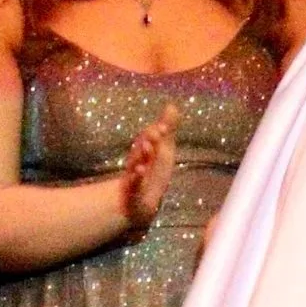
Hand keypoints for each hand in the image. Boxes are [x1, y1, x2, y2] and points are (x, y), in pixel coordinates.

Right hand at [118, 113, 181, 231]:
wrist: (139, 201)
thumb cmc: (152, 171)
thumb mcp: (164, 150)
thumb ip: (168, 129)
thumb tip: (172, 105)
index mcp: (147, 149)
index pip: (150, 136)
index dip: (157, 130)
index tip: (165, 126)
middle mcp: (138, 160)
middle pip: (142, 147)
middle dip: (149, 139)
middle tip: (157, 132)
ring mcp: (134, 175)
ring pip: (136, 163)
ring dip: (142, 155)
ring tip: (148, 147)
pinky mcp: (133, 191)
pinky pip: (134, 184)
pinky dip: (136, 178)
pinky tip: (140, 172)